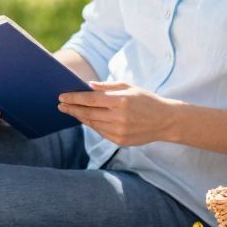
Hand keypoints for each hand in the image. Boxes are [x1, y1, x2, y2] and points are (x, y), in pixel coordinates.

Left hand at [57, 80, 182, 146]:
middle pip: (88, 113)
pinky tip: (86, 119)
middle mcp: (119, 117)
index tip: (62, 97)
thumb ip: (107, 87)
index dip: (74, 98)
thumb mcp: (129, 87)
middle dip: (72, 108)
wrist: (166, 121)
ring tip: (71, 111)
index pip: (91, 99)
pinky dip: (92, 125)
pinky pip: (101, 132)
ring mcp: (120, 131)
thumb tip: (88, 86)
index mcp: (121, 101)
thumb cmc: (146, 100)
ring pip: (92, 124)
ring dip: (80, 117)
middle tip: (60, 105)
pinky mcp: (120, 141)